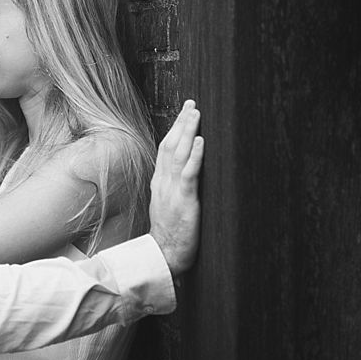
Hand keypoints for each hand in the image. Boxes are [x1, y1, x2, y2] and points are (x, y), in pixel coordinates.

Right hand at [148, 99, 203, 276]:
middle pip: (170, 145)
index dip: (174, 129)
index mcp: (159, 182)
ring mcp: (172, 191)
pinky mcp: (184, 201)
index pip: (165, 149)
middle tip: (191, 103)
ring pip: (178, 154)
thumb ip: (170, 187)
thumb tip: (181, 172)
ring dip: (188, 132)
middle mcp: (162, 182)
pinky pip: (188, 174)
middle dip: (181, 123)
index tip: (184, 112)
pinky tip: (201, 141)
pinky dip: (195, 156)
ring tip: (196, 113)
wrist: (162, 256)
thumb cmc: (168, 234)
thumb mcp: (166, 205)